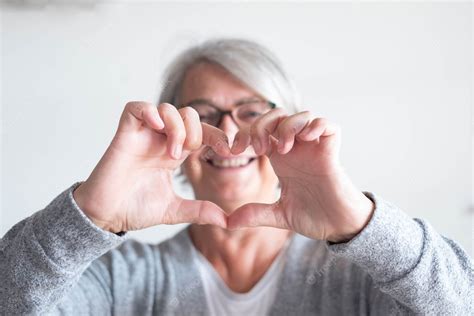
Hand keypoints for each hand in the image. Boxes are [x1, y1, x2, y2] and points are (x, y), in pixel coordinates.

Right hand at [73, 102, 230, 232]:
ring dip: (176, 127)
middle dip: (197, 130)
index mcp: (174, 153)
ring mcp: (143, 135)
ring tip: (172, 153)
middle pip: (188, 114)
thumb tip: (226, 220)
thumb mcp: (174, 210)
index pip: (202, 133)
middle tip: (190, 153)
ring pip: (167, 108)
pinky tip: (157, 128)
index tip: (229, 151)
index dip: (218, 136)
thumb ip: (200, 211)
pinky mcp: (124, 134)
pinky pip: (136, 107)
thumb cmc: (134, 209)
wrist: (106, 216)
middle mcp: (160, 141)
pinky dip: (150, 112)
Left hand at [228, 109, 374, 242]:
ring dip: (288, 126)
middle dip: (262, 124)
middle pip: (277, 116)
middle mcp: (296, 148)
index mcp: (280, 159)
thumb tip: (229, 221)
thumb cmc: (314, 216)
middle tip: (258, 147)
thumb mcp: (279, 215)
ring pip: (301, 116)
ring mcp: (314, 148)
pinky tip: (307, 138)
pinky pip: (328, 125)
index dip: (244, 134)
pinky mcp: (332, 151)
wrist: (339, 227)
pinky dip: (316, 125)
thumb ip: (256, 214)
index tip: (233, 151)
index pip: (260, 132)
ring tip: (283, 148)